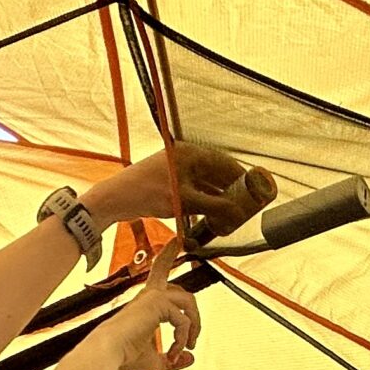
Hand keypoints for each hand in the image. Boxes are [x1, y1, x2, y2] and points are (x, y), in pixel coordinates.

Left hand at [86, 142, 276, 236]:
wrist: (114, 199)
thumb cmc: (146, 194)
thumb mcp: (185, 202)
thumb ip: (214, 207)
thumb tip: (238, 214)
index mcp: (190, 154)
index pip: (224, 162)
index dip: (242, 177)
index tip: (255, 191)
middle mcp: (185, 158)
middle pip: (216, 173)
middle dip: (231, 190)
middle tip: (245, 206)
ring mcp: (177, 170)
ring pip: (206, 183)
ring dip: (218, 198)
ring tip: (231, 214)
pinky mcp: (170, 183)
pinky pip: (194, 190)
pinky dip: (205, 202)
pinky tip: (212, 215)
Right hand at [94, 240, 200, 369]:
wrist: (107, 354)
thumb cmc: (123, 357)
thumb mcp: (154, 360)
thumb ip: (173, 358)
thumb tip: (190, 358)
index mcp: (145, 304)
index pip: (159, 273)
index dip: (168, 255)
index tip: (176, 241)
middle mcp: (149, 296)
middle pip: (183, 290)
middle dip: (193, 313)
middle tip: (193, 341)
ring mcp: (154, 297)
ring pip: (189, 301)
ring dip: (194, 326)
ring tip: (188, 346)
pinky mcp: (158, 303)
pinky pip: (184, 320)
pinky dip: (182, 338)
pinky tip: (173, 352)